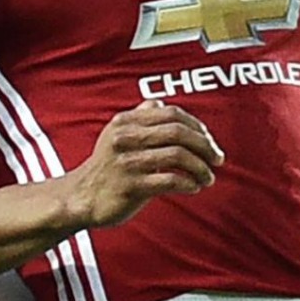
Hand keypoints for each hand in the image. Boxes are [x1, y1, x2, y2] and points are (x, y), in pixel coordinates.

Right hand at [67, 99, 223, 227]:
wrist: (82, 196)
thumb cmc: (106, 166)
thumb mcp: (117, 134)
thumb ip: (140, 118)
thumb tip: (161, 104)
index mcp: (126, 121)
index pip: (172, 114)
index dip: (197, 126)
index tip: (209, 141)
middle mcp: (126, 137)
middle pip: (178, 132)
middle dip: (204, 145)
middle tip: (217, 159)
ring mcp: (128, 161)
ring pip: (178, 156)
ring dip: (201, 167)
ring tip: (208, 177)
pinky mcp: (131, 186)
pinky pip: (170, 181)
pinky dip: (188, 183)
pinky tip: (194, 187)